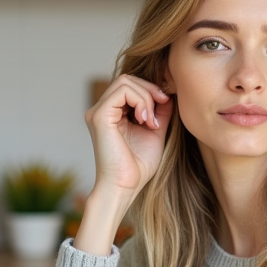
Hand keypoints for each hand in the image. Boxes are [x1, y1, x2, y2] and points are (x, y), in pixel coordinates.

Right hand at [75, 76, 172, 254]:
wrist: (126, 187)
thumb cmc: (138, 167)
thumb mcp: (155, 131)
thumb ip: (159, 111)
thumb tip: (168, 92)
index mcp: (112, 113)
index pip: (130, 85)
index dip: (151, 89)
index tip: (166, 104)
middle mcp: (102, 110)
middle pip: (127, 79)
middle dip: (150, 90)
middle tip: (160, 112)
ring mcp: (98, 112)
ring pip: (125, 82)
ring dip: (146, 97)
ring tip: (151, 122)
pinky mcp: (99, 116)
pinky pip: (122, 91)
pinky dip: (140, 101)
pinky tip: (145, 120)